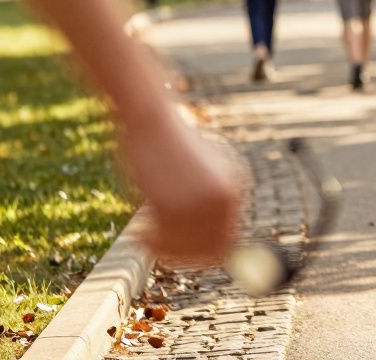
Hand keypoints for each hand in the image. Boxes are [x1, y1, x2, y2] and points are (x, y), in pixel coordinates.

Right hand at [119, 109, 246, 264]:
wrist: (152, 119)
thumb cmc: (168, 143)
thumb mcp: (200, 171)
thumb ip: (206, 201)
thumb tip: (202, 241)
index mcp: (236, 189)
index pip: (227, 241)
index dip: (200, 253)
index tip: (176, 252)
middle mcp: (227, 198)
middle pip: (212, 251)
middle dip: (182, 256)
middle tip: (156, 249)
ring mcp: (205, 202)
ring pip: (188, 249)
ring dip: (164, 251)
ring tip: (143, 240)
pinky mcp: (179, 203)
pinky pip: (168, 241)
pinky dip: (153, 245)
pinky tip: (138, 236)